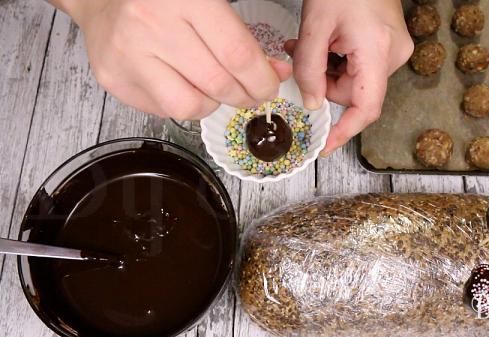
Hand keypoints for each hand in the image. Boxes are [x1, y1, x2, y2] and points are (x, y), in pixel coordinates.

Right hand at [50, 0, 291, 119]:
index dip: (261, 79)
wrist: (103, 0)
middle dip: (244, 96)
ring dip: (212, 104)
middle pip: (217, 84)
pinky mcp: (114, 79)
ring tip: (213, 88)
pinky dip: (183, 104)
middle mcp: (152, 25)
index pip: (237, 54)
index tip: (269, 86)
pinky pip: (163, 111)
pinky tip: (183, 85)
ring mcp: (129, 55)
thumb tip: (276, 72)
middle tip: (251, 93)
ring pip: (189, 107)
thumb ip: (242, 38)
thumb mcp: (208, 5)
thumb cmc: (162, 2)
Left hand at [285, 0, 412, 155]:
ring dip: (327, 69)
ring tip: (307, 43)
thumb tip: (312, 104)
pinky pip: (360, 65)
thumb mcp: (315, 26)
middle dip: (323, 83)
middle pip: (354, 92)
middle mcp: (394, 56)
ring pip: (354, 79)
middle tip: (299, 60)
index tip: (324, 145)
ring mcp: (394, 50)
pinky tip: (325, 40)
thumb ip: (308, 69)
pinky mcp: (389, 44)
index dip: (344, 132)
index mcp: (378, 53)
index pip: (365, 108)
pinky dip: (338, 59)